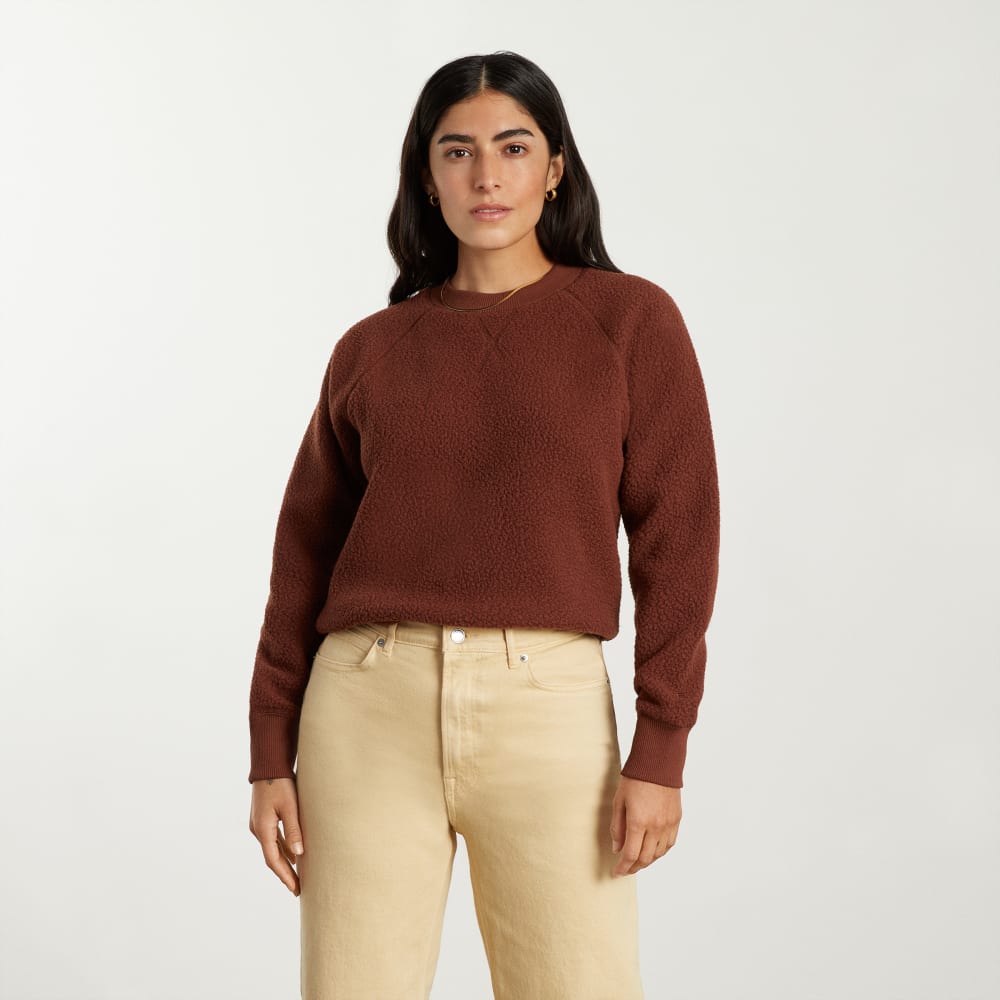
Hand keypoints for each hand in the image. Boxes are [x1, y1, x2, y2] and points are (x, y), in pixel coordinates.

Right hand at [249, 776, 303, 895]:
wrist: (268, 765)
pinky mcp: (263, 818)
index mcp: (263, 829)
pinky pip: (273, 839)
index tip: (295, 888)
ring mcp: (259, 824)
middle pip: (272, 857)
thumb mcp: (290, 807)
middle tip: (297, 888)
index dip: (285, 876)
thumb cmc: (281, 784)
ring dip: (284, 862)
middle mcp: (258, 829)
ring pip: (272, 849)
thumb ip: (294, 830)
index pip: (274, 860)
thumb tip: (299, 854)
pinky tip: (293, 854)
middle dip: (285, 873)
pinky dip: (283, 849)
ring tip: (297, 875)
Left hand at [609, 775, 681, 876]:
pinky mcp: (677, 819)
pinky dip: (660, 852)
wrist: (658, 763)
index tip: (616, 873)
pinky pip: (669, 844)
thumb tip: (617, 849)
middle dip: (634, 867)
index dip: (623, 867)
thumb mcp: (619, 801)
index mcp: (638, 821)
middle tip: (625, 869)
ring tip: (637, 861)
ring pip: (659, 854)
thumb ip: (617, 827)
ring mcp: (668, 824)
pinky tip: (653, 851)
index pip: (630, 855)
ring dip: (647, 861)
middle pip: (645, 858)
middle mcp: (655, 826)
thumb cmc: (635, 778)